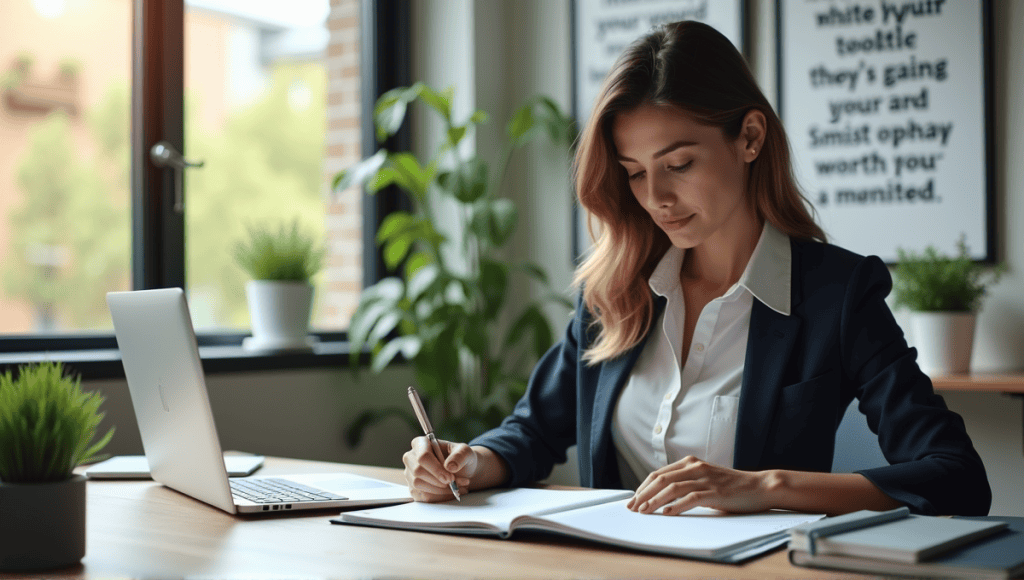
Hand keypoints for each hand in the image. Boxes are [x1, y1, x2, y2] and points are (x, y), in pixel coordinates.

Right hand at [402, 437, 477, 501]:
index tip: (450, 478)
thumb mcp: (465, 452)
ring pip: (418, 485)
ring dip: (439, 490)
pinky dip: (438, 497)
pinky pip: (421, 496)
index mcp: (421, 443)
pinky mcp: (413, 488)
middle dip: (438, 481)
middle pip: (417, 471)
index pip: (423, 456)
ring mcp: (410, 473)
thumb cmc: (460, 458)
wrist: (463, 471)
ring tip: (456, 488)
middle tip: (454, 483)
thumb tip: (449, 466)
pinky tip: (449, 493)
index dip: (436, 469)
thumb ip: (460, 456)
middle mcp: (411, 457)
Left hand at [626, 456, 771, 515]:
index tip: (634, 500)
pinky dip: (676, 506)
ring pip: (672, 488)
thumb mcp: (704, 480)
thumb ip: (686, 484)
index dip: (643, 487)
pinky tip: (667, 513)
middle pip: (661, 479)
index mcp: (690, 463)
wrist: (759, 486)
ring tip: (644, 511)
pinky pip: (690, 498)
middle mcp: (695, 467)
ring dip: (654, 501)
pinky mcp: (714, 491)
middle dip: (644, 494)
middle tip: (633, 508)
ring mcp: (705, 478)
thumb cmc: (731, 487)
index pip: (659, 474)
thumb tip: (662, 500)